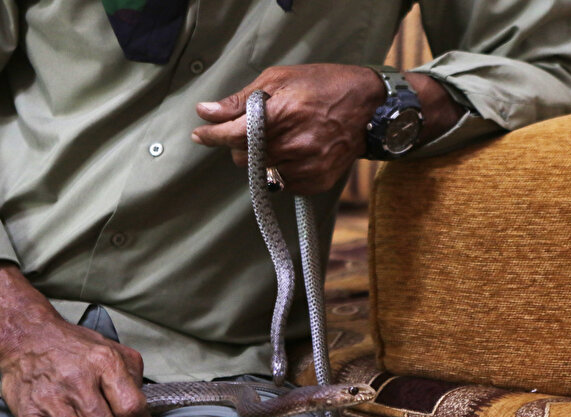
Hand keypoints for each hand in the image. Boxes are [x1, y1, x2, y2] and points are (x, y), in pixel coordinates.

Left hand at [191, 64, 384, 194]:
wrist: (371, 110)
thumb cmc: (324, 87)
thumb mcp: (281, 80)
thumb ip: (241, 100)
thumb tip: (206, 112)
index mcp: (284, 113)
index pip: (234, 134)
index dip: (212, 135)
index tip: (199, 134)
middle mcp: (295, 143)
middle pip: (242, 157)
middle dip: (240, 145)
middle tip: (255, 130)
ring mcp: (307, 166)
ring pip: (260, 173)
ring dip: (260, 158)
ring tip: (280, 139)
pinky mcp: (316, 182)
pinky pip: (280, 183)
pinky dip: (279, 170)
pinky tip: (295, 152)